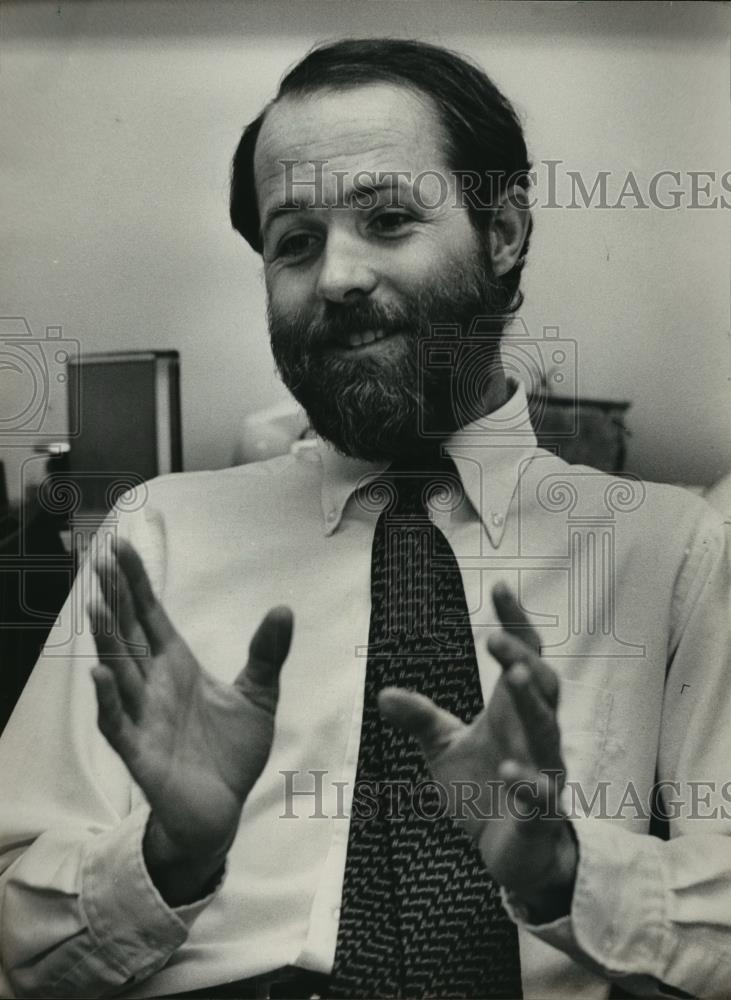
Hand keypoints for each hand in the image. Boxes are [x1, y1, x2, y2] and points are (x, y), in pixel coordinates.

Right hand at [89, 537, 292, 900]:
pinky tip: (100, 674)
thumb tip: (283, 609)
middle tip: (99, 561)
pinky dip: (108, 700)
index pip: (150, 615)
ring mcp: (143, 716)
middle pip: (129, 633)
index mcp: (177, 666)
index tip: (120, 547)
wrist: (224, 809)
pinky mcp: (141, 752)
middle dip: (115, 598)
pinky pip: (118, 722)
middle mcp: (154, 685)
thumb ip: (267, 653)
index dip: (136, 582)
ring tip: (97, 605)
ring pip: (119, 671)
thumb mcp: (259, 695)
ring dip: (107, 640)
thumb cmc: (231, 751)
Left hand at [379, 582, 576, 918]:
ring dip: (532, 704)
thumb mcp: (444, 749)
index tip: (498, 587)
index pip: (526, 656)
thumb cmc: (484, 791)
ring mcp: (543, 773)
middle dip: (522, 660)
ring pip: (547, 732)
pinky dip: (528, 782)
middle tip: (495, 638)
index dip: (516, 623)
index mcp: (513, 713)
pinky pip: (541, 795)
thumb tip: (383, 693)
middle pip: (543, 686)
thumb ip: (421, 719)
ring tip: (515, 677)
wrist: (512, 855)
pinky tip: (509, 772)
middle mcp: (535, 736)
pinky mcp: (540, 815)